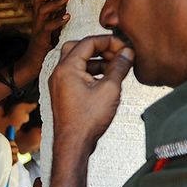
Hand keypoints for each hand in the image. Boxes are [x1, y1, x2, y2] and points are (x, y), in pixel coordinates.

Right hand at [23, 0, 69, 69]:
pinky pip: (47, 27)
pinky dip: (57, 20)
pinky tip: (67, 17)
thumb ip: (58, 18)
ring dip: (55, 2)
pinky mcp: (41, 40)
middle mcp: (37, 21)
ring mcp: (38, 30)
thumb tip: (70, 6)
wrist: (32, 65)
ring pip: (42, 10)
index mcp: (39, 17)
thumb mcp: (53, 29)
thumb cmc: (45, 47)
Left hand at [48, 34, 134, 156]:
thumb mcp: (110, 89)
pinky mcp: (63, 93)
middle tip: (118, 54)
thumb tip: (128, 53)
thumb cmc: (87, 120)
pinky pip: (77, 74)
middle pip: (79, 47)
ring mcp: (59, 84)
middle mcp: (59, 73)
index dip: (110, 41)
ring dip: (97, 60)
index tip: (125, 47)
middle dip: (100, 48)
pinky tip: (107, 79)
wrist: (73, 144)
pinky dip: (91, 72)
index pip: (88, 42)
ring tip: (116, 67)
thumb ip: (120, 66)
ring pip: (78, 61)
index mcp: (67, 68)